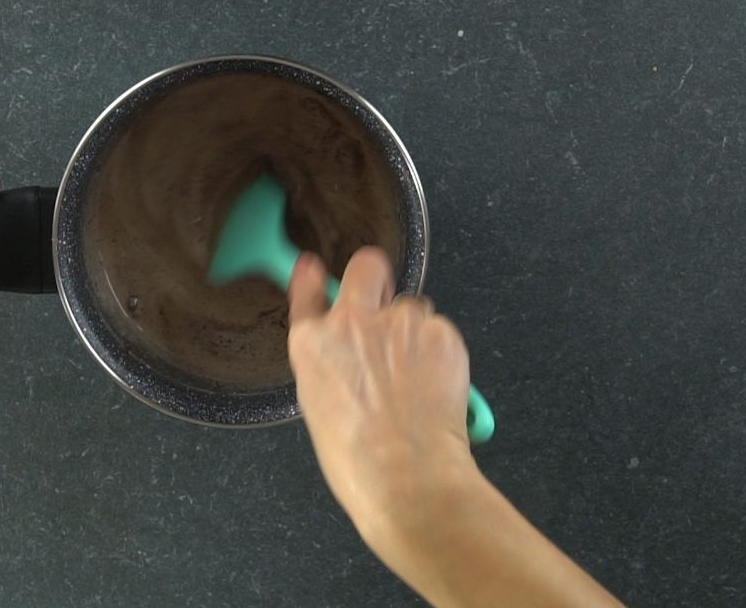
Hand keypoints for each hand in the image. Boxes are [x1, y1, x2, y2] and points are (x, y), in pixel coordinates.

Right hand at [288, 247, 619, 606]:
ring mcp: (398, 322)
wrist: (408, 479)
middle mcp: (352, 322)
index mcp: (312, 344)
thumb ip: (329, 365)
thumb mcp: (320, 407)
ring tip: (415, 377)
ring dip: (413, 330)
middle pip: (366, 266)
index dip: (312, 276)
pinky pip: (439, 330)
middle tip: (384, 309)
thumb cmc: (358, 461)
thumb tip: (346, 355)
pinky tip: (435, 385)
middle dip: (374, 279)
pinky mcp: (440, 332)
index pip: (306, 288)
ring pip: (411, 307)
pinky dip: (439, 352)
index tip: (314, 269)